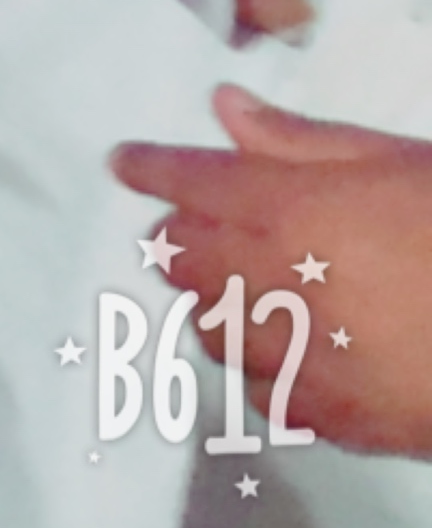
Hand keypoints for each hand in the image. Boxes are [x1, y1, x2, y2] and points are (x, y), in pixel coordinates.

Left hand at [116, 87, 431, 457]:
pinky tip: (286, 351)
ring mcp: (300, 360)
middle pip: (184, 259)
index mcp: (292, 213)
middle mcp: (275, 286)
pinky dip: (258, 364)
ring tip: (239, 284)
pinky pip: (260, 390)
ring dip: (213, 300)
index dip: (152, 168)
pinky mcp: (334, 419)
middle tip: (190, 224)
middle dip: (180, 237)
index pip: (191, 183)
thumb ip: (306, 143)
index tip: (124, 162)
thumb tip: (225, 108)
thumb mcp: (404, 163)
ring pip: (211, 328)